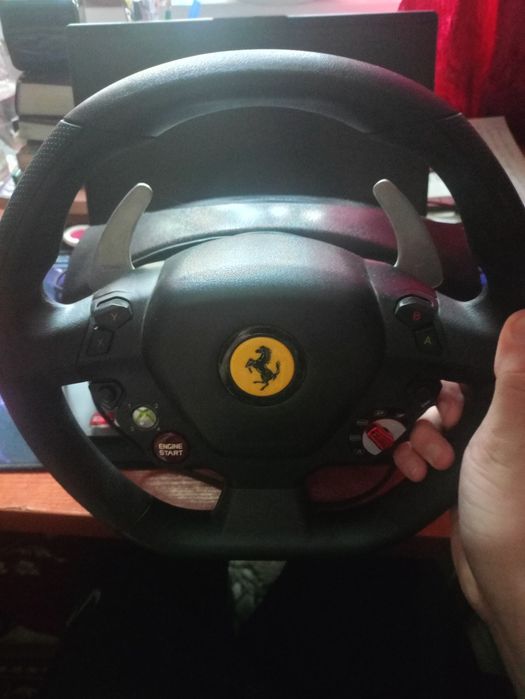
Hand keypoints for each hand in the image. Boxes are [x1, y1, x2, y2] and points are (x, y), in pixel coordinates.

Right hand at [394, 310, 524, 693]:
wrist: (497, 572)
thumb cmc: (510, 507)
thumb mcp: (505, 435)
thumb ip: (512, 377)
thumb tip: (521, 320)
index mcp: (514, 412)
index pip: (478, 369)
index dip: (453, 370)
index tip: (443, 384)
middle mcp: (498, 426)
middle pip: (448, 393)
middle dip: (431, 409)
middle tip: (440, 429)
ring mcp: (476, 449)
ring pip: (430, 421)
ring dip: (418, 437)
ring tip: (429, 459)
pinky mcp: (456, 470)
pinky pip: (423, 448)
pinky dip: (412, 457)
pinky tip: (415, 471)